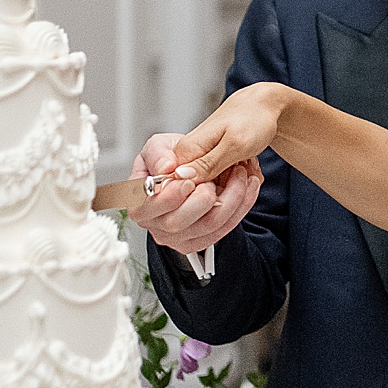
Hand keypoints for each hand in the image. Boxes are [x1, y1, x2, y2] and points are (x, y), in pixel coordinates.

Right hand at [122, 128, 263, 255]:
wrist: (196, 167)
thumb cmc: (173, 160)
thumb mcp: (160, 146)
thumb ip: (157, 154)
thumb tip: (165, 168)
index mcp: (138, 203)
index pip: (146, 208)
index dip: (168, 197)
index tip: (187, 180)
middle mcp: (156, 225)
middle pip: (177, 222)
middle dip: (201, 199)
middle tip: (213, 176)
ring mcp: (179, 237)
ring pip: (208, 225)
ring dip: (230, 198)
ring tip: (238, 173)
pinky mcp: (202, 240)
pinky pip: (226, 228)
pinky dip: (241, 205)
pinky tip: (248, 186)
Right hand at [168, 85, 288, 188]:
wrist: (264, 108)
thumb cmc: (252, 119)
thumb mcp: (235, 144)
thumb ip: (208, 164)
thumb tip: (180, 177)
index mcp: (185, 152)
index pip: (182, 190)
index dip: (210, 194)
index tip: (234, 176)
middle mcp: (187, 161)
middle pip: (201, 196)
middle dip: (230, 190)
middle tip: (245, 168)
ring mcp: (199, 166)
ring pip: (216, 195)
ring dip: (239, 186)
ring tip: (249, 164)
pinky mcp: (211, 170)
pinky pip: (224, 189)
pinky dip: (242, 183)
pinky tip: (249, 167)